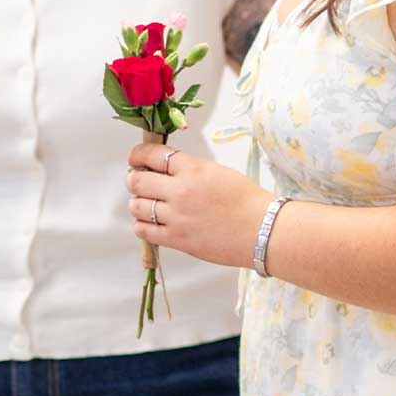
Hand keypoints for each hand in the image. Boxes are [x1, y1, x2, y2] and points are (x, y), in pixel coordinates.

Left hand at [126, 143, 270, 268]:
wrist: (262, 230)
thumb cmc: (247, 200)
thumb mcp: (217, 172)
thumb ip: (189, 169)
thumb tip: (166, 171)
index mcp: (192, 169)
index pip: (153, 155)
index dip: (138, 155)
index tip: (135, 158)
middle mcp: (180, 191)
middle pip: (137, 180)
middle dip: (134, 179)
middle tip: (139, 181)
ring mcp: (176, 217)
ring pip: (137, 206)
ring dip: (138, 203)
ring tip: (147, 204)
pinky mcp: (176, 239)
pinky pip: (144, 230)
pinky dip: (142, 225)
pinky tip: (151, 222)